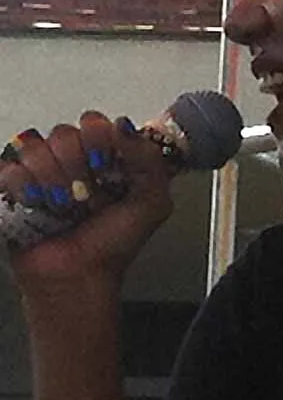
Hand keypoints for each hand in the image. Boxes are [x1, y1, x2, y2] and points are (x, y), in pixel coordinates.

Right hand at [0, 111, 173, 291]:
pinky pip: (10, 168)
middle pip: (63, 133)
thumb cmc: (116, 243)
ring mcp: (40, 171)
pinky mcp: (12, 187)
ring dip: (53, 181)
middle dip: (77, 167)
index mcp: (106, 155)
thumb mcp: (152, 202)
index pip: (93, 122)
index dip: (98, 142)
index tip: (106, 168)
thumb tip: (123, 125)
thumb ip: (148, 159)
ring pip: (35, 147)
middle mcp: (73, 158)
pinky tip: (39, 207)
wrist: (79, 277)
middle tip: (86, 196)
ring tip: (64, 207)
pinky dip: (25, 190)